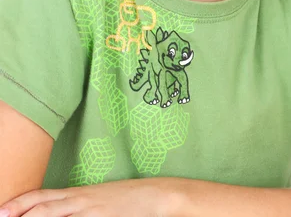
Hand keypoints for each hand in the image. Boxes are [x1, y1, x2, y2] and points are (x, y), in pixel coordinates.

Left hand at [0, 177, 177, 216]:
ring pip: (55, 216)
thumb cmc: (130, 199)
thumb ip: (80, 207)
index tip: (3, 209)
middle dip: (20, 213)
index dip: (22, 202)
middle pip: (44, 207)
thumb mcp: (101, 200)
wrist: (157, 196)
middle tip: (1, 216)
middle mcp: (81, 201)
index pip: (44, 196)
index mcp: (79, 194)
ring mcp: (91, 212)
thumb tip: (61, 212)